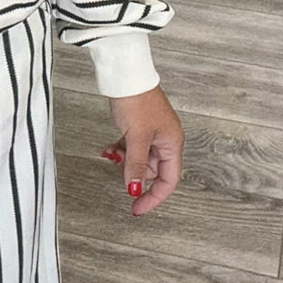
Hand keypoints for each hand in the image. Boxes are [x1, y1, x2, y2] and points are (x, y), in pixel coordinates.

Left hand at [101, 84, 183, 216]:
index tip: (138, 208)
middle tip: (119, 166)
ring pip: (139, 159)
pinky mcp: (139, 127)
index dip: (154, 197)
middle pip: (152, 170)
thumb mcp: (136, 137)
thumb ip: (135, 165)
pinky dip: (120, 151)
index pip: (168, 180)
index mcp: (173, 143)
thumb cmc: (137, 99)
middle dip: (134, 172)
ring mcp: (152, 133)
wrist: (126, 74)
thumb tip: (134, 189)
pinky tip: (109, 148)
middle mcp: (166, 139)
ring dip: (124, 160)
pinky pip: (131, 148)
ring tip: (112, 152)